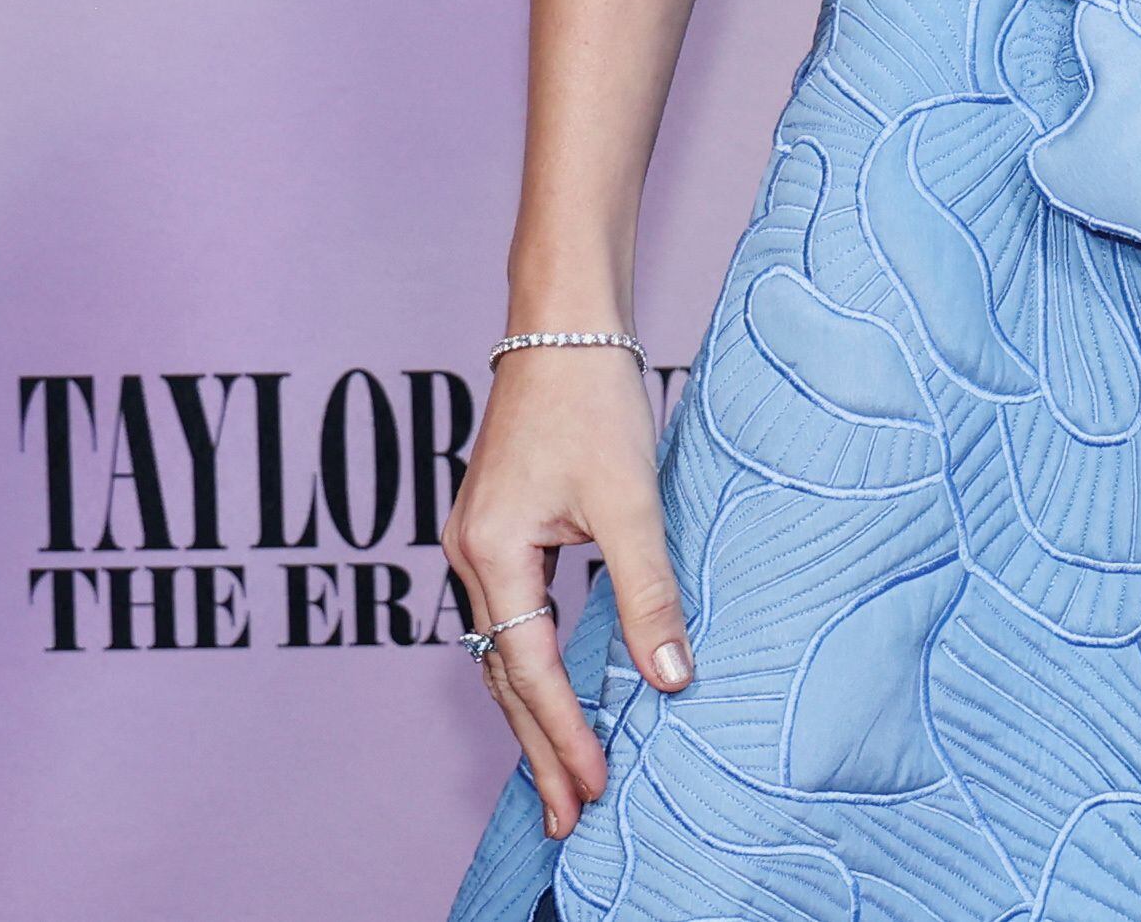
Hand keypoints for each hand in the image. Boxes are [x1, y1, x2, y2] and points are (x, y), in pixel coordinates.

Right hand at [445, 346, 691, 836]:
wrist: (561, 323)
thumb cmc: (592, 398)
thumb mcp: (631, 499)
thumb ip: (648, 590)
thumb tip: (671, 678)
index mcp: (491, 554)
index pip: (529, 671)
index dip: (563, 735)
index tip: (592, 790)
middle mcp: (469, 557)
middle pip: (504, 677)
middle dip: (538, 748)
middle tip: (568, 817)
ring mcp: (477, 544)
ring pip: (503, 653)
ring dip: (535, 714)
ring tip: (564, 774)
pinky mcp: (497, 529)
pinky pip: (509, 621)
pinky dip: (533, 668)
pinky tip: (558, 694)